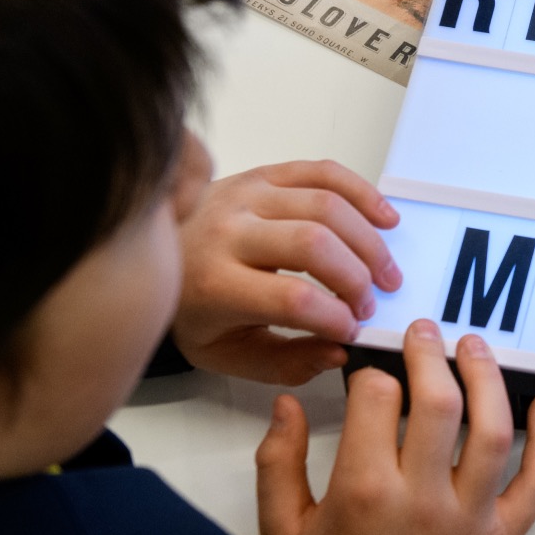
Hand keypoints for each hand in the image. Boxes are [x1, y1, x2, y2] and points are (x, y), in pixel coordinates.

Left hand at [171, 147, 402, 384]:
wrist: (150, 255)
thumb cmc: (191, 303)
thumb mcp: (225, 353)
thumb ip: (285, 362)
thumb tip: (338, 351)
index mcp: (214, 283)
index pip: (292, 298)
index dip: (336, 317)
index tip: (352, 331)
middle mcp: (228, 231)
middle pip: (315, 245)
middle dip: (358, 279)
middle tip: (372, 303)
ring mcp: (246, 195)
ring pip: (326, 206)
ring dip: (369, 242)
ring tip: (385, 271)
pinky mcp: (262, 175)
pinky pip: (322, 172)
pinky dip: (362, 192)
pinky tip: (382, 219)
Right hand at [256, 320, 534, 534]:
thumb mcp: (284, 534)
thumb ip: (278, 466)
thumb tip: (284, 407)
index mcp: (364, 495)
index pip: (376, 400)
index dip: (372, 374)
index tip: (371, 374)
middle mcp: (422, 502)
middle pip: (439, 403)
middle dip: (430, 354)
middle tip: (424, 335)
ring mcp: (469, 519)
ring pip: (493, 430)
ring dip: (488, 379)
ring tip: (475, 349)